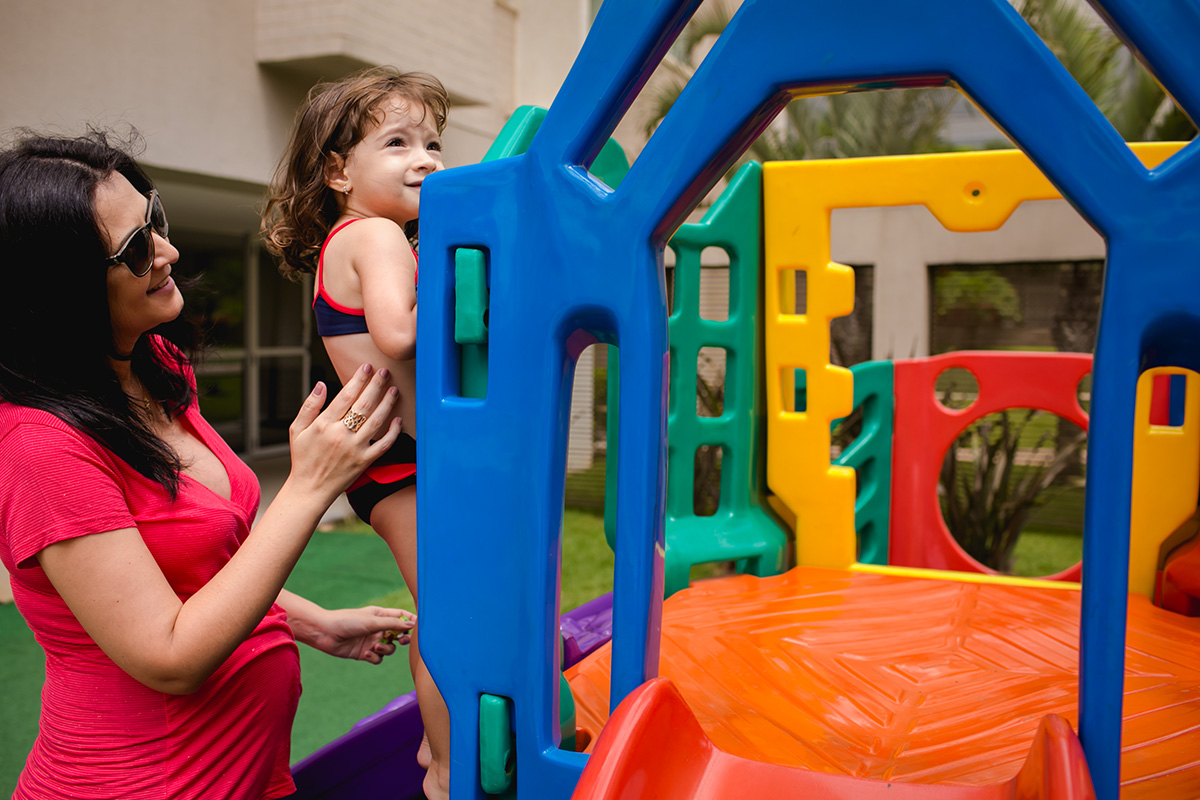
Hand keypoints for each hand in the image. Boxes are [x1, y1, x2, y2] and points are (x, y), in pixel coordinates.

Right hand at [287, 364, 401, 497]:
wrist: (309, 489)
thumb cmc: (303, 458)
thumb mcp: (297, 430)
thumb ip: (309, 406)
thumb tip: (321, 384)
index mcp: (324, 425)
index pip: (345, 396)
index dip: (358, 379)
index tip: (367, 367)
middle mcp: (340, 435)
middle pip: (364, 405)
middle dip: (376, 385)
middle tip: (385, 372)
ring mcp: (354, 449)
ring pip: (376, 422)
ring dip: (387, 404)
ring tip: (394, 390)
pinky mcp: (364, 462)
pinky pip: (383, 445)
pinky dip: (393, 432)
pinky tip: (398, 420)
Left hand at [298, 605, 415, 663]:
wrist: (325, 633)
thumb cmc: (347, 621)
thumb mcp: (372, 621)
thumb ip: (393, 624)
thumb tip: (412, 625)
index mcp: (380, 615)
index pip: (401, 616)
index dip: (411, 621)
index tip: (419, 627)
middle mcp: (378, 628)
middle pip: (398, 635)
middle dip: (402, 639)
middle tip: (402, 641)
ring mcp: (371, 641)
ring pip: (389, 649)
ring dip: (386, 650)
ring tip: (375, 647)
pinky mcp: (364, 653)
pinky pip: (377, 658)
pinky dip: (374, 658)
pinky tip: (365, 654)